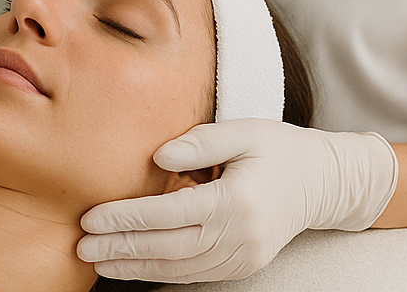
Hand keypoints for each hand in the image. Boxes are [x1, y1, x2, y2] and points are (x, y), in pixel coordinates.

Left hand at [77, 118, 397, 282]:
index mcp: (237, 200)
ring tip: (99, 261)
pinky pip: (195, 274)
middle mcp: (239, 236)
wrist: (324, 183)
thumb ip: (201, 142)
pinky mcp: (243, 266)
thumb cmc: (279, 149)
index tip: (92, 217)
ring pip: (179, 268)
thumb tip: (158, 156)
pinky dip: (161, 272)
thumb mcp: (244, 131)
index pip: (169, 214)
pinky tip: (134, 265)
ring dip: (135, 266)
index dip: (127, 218)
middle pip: (168, 248)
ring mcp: (243, 257)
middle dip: (121, 249)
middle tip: (82, 247)